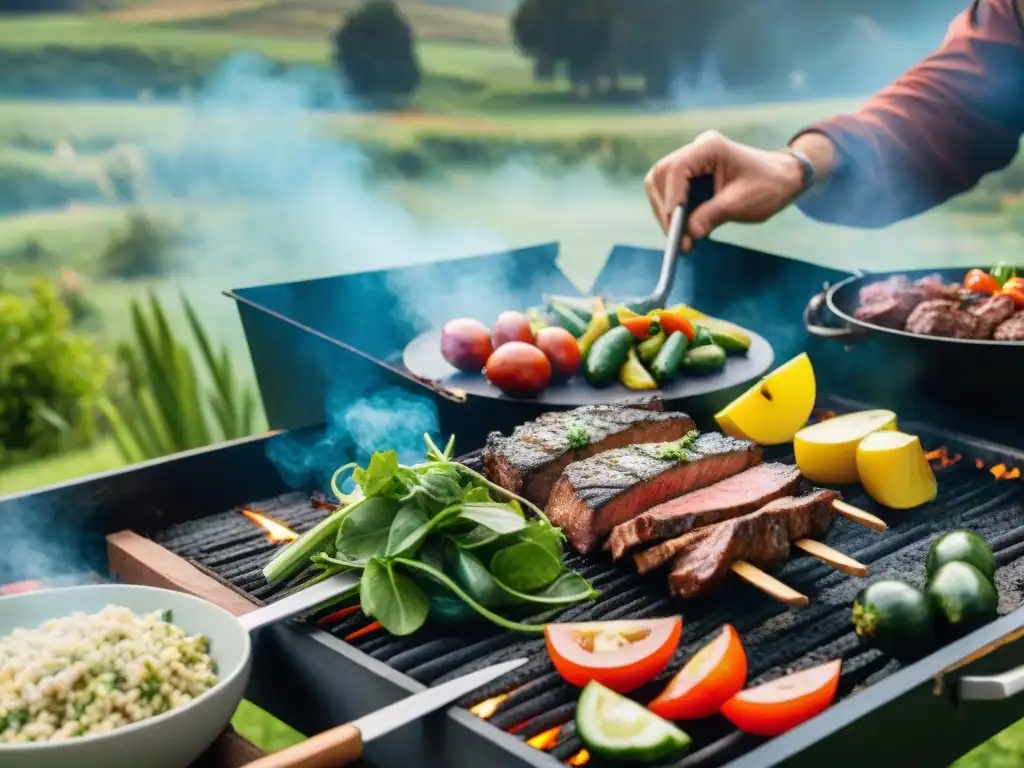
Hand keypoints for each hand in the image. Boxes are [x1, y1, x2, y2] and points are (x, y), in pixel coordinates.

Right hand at [644, 131, 807, 251]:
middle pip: (661, 175)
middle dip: (664, 208)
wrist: (782, 179)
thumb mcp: (741, 204)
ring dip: (666, 211)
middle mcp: (696, 150)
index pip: (676, 169)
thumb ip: (712, 215)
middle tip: (675, 237)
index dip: (671, 198)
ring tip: (681, 236)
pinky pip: (670, 191)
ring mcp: (692, 161)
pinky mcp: (691, 174)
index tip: (675, 226)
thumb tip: (689, 234)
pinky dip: (672, 211)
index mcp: (710, 147)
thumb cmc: (768, 186)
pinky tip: (684, 228)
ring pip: (660, 184)